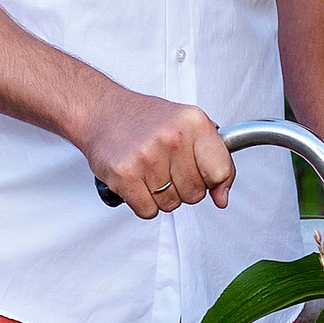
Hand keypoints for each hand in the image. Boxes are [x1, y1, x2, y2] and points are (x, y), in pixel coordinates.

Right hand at [80, 88, 234, 221]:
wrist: (101, 112)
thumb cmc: (144, 119)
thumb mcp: (188, 125)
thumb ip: (214, 158)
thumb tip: (222, 197)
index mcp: (193, 122)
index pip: (220, 172)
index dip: (211, 180)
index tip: (202, 176)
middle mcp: (172, 137)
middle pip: (195, 194)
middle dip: (182, 187)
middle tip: (166, 167)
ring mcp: (147, 157)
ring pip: (170, 204)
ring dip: (160, 195)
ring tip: (149, 170)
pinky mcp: (124, 175)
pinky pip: (147, 211)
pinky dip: (143, 202)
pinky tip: (137, 181)